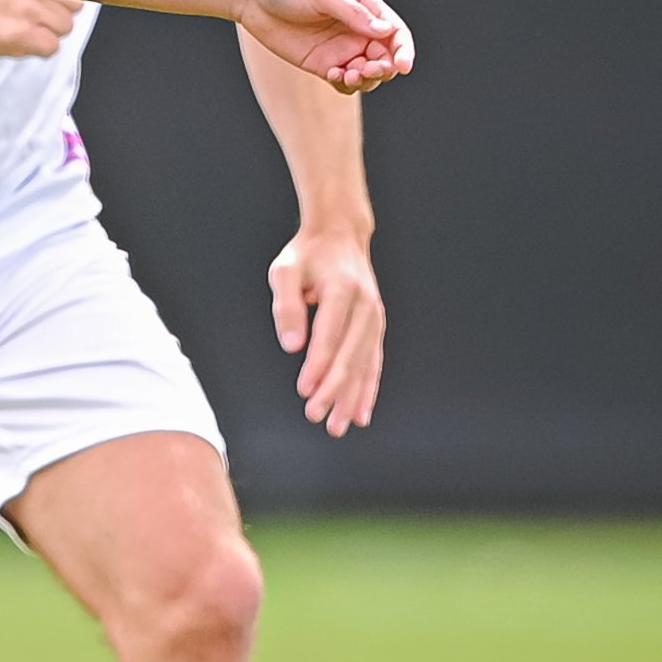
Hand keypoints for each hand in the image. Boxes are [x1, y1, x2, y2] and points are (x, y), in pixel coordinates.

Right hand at [0, 0, 82, 58]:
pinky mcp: (21, 35)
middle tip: (41, 16)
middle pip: (74, 6)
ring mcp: (30, 12)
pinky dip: (40, 48)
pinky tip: (23, 43)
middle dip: (59, 12)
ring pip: (65, 28)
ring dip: (50, 31)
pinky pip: (50, 48)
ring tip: (30, 30)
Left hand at [239, 0, 412, 93]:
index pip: (395, 32)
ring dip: (366, 79)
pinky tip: (335, 75)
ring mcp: (341, 49)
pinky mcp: (323, 64)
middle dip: (384, 68)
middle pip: (386, 57)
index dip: (404, 50)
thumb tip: (386, 32)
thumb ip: (353, 14)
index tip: (403, 66)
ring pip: (368, 74)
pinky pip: (345, 82)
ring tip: (348, 74)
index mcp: (365, 6)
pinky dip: (347, 84)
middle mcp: (358, 30)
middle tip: (367, 69)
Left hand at [270, 227, 384, 435]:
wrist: (340, 236)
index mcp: (343, 290)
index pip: (330, 335)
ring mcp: (375, 317)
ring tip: (338, 426)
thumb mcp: (285, 270)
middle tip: (315, 416)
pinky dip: (367, 389)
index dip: (318, 365)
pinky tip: (360, 413)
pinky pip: (374, 362)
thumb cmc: (307, 255)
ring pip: (365, 364)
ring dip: (352, 397)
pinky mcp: (376, 326)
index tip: (304, 390)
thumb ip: (286, 306)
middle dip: (333, 389)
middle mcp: (365, 305)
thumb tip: (292, 346)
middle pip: (350, 355)